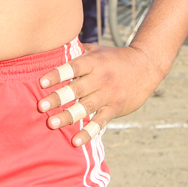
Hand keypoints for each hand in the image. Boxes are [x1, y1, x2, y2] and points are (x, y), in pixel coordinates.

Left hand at [38, 45, 162, 147]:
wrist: (146, 66)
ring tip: (52, 123)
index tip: (42, 82)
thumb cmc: (115, 58)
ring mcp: (108, 95)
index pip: (73, 68)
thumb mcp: (98, 50)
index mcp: (94, 62)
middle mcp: (101, 78)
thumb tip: (55, 45)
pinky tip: (76, 141)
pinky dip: (88, 132)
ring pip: (86, 107)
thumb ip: (78, 51)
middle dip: (58, 98)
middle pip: (77, 89)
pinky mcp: (115, 108)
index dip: (58, 74)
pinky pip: (100, 122)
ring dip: (68, 116)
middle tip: (41, 106)